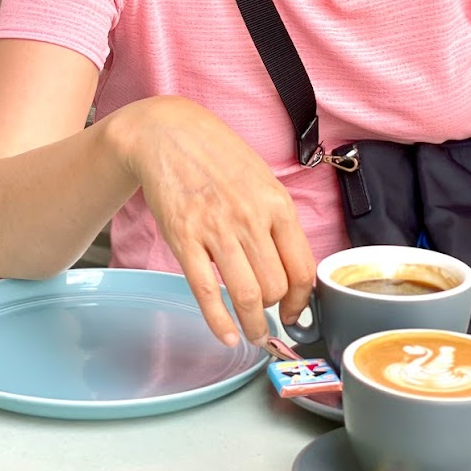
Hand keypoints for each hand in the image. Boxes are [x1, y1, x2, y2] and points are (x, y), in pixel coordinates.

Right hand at [111, 95, 315, 346]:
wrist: (168, 134)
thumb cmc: (218, 155)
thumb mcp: (261, 178)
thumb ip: (276, 218)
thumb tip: (291, 264)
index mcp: (277, 203)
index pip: (302, 268)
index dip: (302, 300)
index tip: (295, 313)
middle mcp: (251, 219)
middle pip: (276, 287)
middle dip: (274, 310)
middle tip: (269, 317)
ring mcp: (217, 230)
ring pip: (247, 296)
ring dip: (253, 326)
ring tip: (254, 336)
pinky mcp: (185, 239)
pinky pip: (207, 292)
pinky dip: (219, 323)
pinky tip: (227, 336)